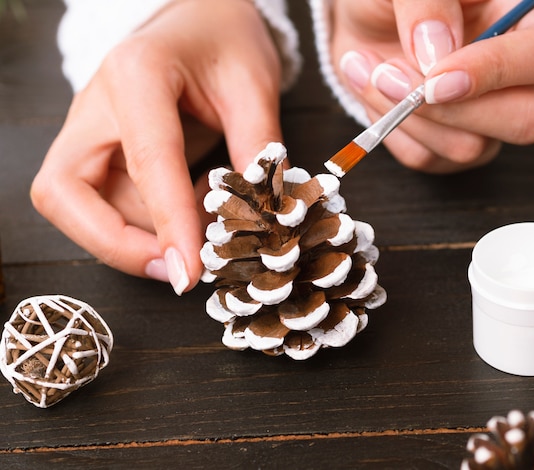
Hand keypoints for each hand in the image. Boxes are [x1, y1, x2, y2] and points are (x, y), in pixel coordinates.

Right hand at [31, 0, 282, 293]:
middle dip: (112, 244)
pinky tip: (194, 209)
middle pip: (64, 193)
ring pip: (84, 208)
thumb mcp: (254, 85)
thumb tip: (267, 215)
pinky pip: (109, 206)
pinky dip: (151, 224)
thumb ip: (259, 147)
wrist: (203, 20)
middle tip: (174, 269)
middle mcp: (96, 106)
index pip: (145, 160)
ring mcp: (91, 132)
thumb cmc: (225, 42)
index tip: (190, 271)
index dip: (167, 223)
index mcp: (136, 74)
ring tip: (202, 232)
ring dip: (139, 237)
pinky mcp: (100, 153)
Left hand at [330, 0, 533, 172]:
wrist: (364, 19)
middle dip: (450, 109)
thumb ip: (429, 3)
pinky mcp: (451, 143)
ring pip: (470, 148)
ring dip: (407, 116)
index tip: (435, 75)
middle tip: (388, 75)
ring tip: (372, 71)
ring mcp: (488, 116)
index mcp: (531, 19)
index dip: (497, 71)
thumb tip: (437, 53)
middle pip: (528, 120)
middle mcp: (521, 75)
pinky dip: (390, 128)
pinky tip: (372, 89)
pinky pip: (428, 158)